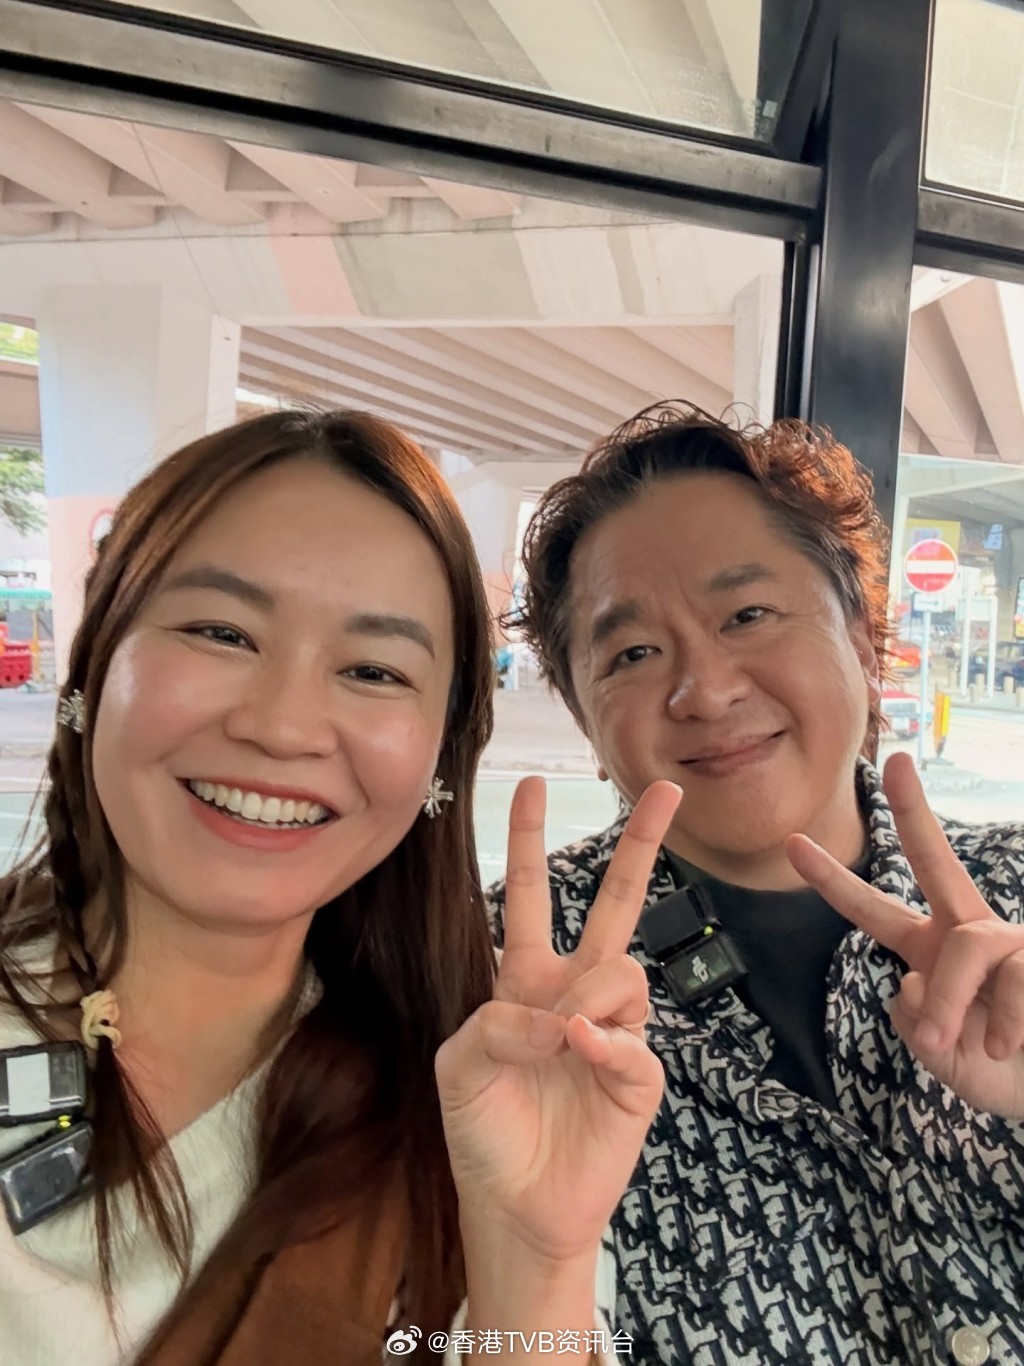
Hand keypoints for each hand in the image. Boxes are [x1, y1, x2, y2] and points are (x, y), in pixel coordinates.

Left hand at [435, 776, 681, 1261]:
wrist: (516, 1206)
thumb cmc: (483, 1131)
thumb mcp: (459, 1065)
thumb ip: (496, 1022)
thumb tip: (562, 1015)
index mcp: (525, 980)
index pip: (529, 896)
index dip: (525, 841)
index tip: (531, 785)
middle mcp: (574, 993)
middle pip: (616, 904)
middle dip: (640, 845)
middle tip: (665, 791)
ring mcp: (612, 1030)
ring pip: (624, 969)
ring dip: (589, 996)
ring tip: (565, 1039)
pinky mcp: (638, 1075)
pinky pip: (633, 1038)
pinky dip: (603, 1044)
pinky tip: (582, 1057)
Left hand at [785, 751, 1023, 1118]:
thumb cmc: (998, 1069)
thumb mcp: (940, 1054)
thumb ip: (913, 1020)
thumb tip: (914, 978)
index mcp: (929, 950)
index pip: (874, 911)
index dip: (833, 881)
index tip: (793, 843)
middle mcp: (967, 931)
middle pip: (935, 860)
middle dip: (914, 812)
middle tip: (896, 764)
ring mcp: (1007, 940)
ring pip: (961, 950)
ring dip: (949, 1004)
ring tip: (954, 1045)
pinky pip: (1009, 979)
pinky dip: (1002, 1024)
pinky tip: (1008, 1046)